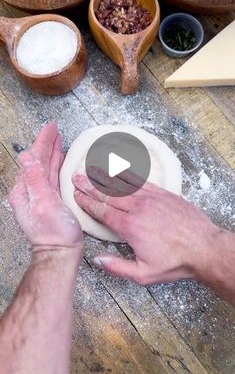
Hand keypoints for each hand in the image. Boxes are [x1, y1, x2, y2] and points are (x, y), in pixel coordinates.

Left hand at [9, 123, 82, 252]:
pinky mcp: (52, 201)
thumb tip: (25, 156)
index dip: (43, 141)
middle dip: (47, 144)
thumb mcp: (43, 203)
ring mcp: (42, 196)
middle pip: (39, 161)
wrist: (60, 253)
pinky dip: (57, 165)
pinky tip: (61, 162)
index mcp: (26, 190)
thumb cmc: (53, 233)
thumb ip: (35, 179)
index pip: (34, 158)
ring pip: (46, 167)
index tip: (51, 128)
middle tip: (54, 130)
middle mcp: (32, 192)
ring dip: (52, 153)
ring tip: (58, 141)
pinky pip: (53, 177)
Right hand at [73, 172, 218, 285]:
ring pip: (123, 185)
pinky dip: (128, 174)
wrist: (204, 247)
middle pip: (108, 194)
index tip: (77, 195)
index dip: (87, 203)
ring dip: (105, 177)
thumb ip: (118, 267)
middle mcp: (139, 209)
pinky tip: (120, 170)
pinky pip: (141, 181)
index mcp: (131, 227)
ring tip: (92, 170)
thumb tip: (98, 260)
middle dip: (90, 186)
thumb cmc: (176, 262)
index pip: (103, 211)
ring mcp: (152, 199)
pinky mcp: (163, 194)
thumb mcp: (144, 274)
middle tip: (76, 178)